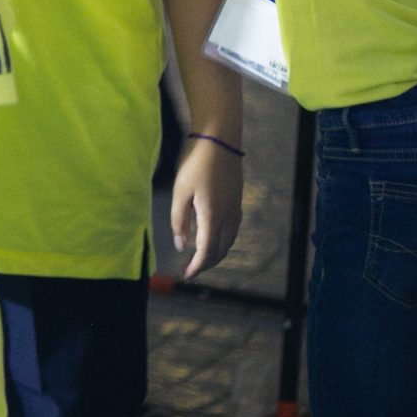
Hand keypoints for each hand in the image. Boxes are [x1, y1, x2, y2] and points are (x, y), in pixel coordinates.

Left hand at [172, 137, 242, 277]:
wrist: (219, 142)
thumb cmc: (195, 164)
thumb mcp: (180, 191)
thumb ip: (179, 221)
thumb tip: (181, 246)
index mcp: (212, 215)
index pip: (206, 250)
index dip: (196, 266)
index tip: (186, 275)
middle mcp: (228, 217)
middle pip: (219, 251)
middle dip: (204, 264)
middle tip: (188, 271)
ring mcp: (235, 210)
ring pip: (228, 243)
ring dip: (214, 255)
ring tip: (198, 260)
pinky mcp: (237, 204)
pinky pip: (231, 232)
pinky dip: (221, 243)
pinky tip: (210, 241)